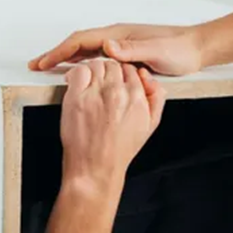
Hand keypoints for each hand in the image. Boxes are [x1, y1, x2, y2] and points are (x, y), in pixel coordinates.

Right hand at [30, 24, 206, 76]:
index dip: (59, 51)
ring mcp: (120, 47)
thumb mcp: (157, 51)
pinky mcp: (126, 56)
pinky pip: (96, 59)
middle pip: (78, 45)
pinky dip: (82, 64)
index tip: (42, 62)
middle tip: (36, 65)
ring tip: (48, 69)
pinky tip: (78, 73)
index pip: (81, 41)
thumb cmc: (179, 50)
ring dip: (66, 59)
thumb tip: (108, 46)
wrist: (195, 49)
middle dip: (55, 54)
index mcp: (119, 36)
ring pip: (86, 52)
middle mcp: (117, 39)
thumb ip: (133, 49)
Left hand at [59, 59, 166, 186]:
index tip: (116, 80)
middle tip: (102, 83)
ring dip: (94, 71)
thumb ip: (156, 100)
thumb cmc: (118, 151)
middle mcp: (118, 93)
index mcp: (137, 98)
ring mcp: (96, 93)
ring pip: (97, 64)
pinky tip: (77, 83)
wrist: (96, 168)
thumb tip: (152, 80)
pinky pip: (80, 71)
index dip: (123, 74)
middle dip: (109, 72)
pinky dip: (78, 74)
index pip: (131, 69)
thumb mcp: (149, 127)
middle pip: (114, 65)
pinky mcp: (77, 97)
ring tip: (90, 85)